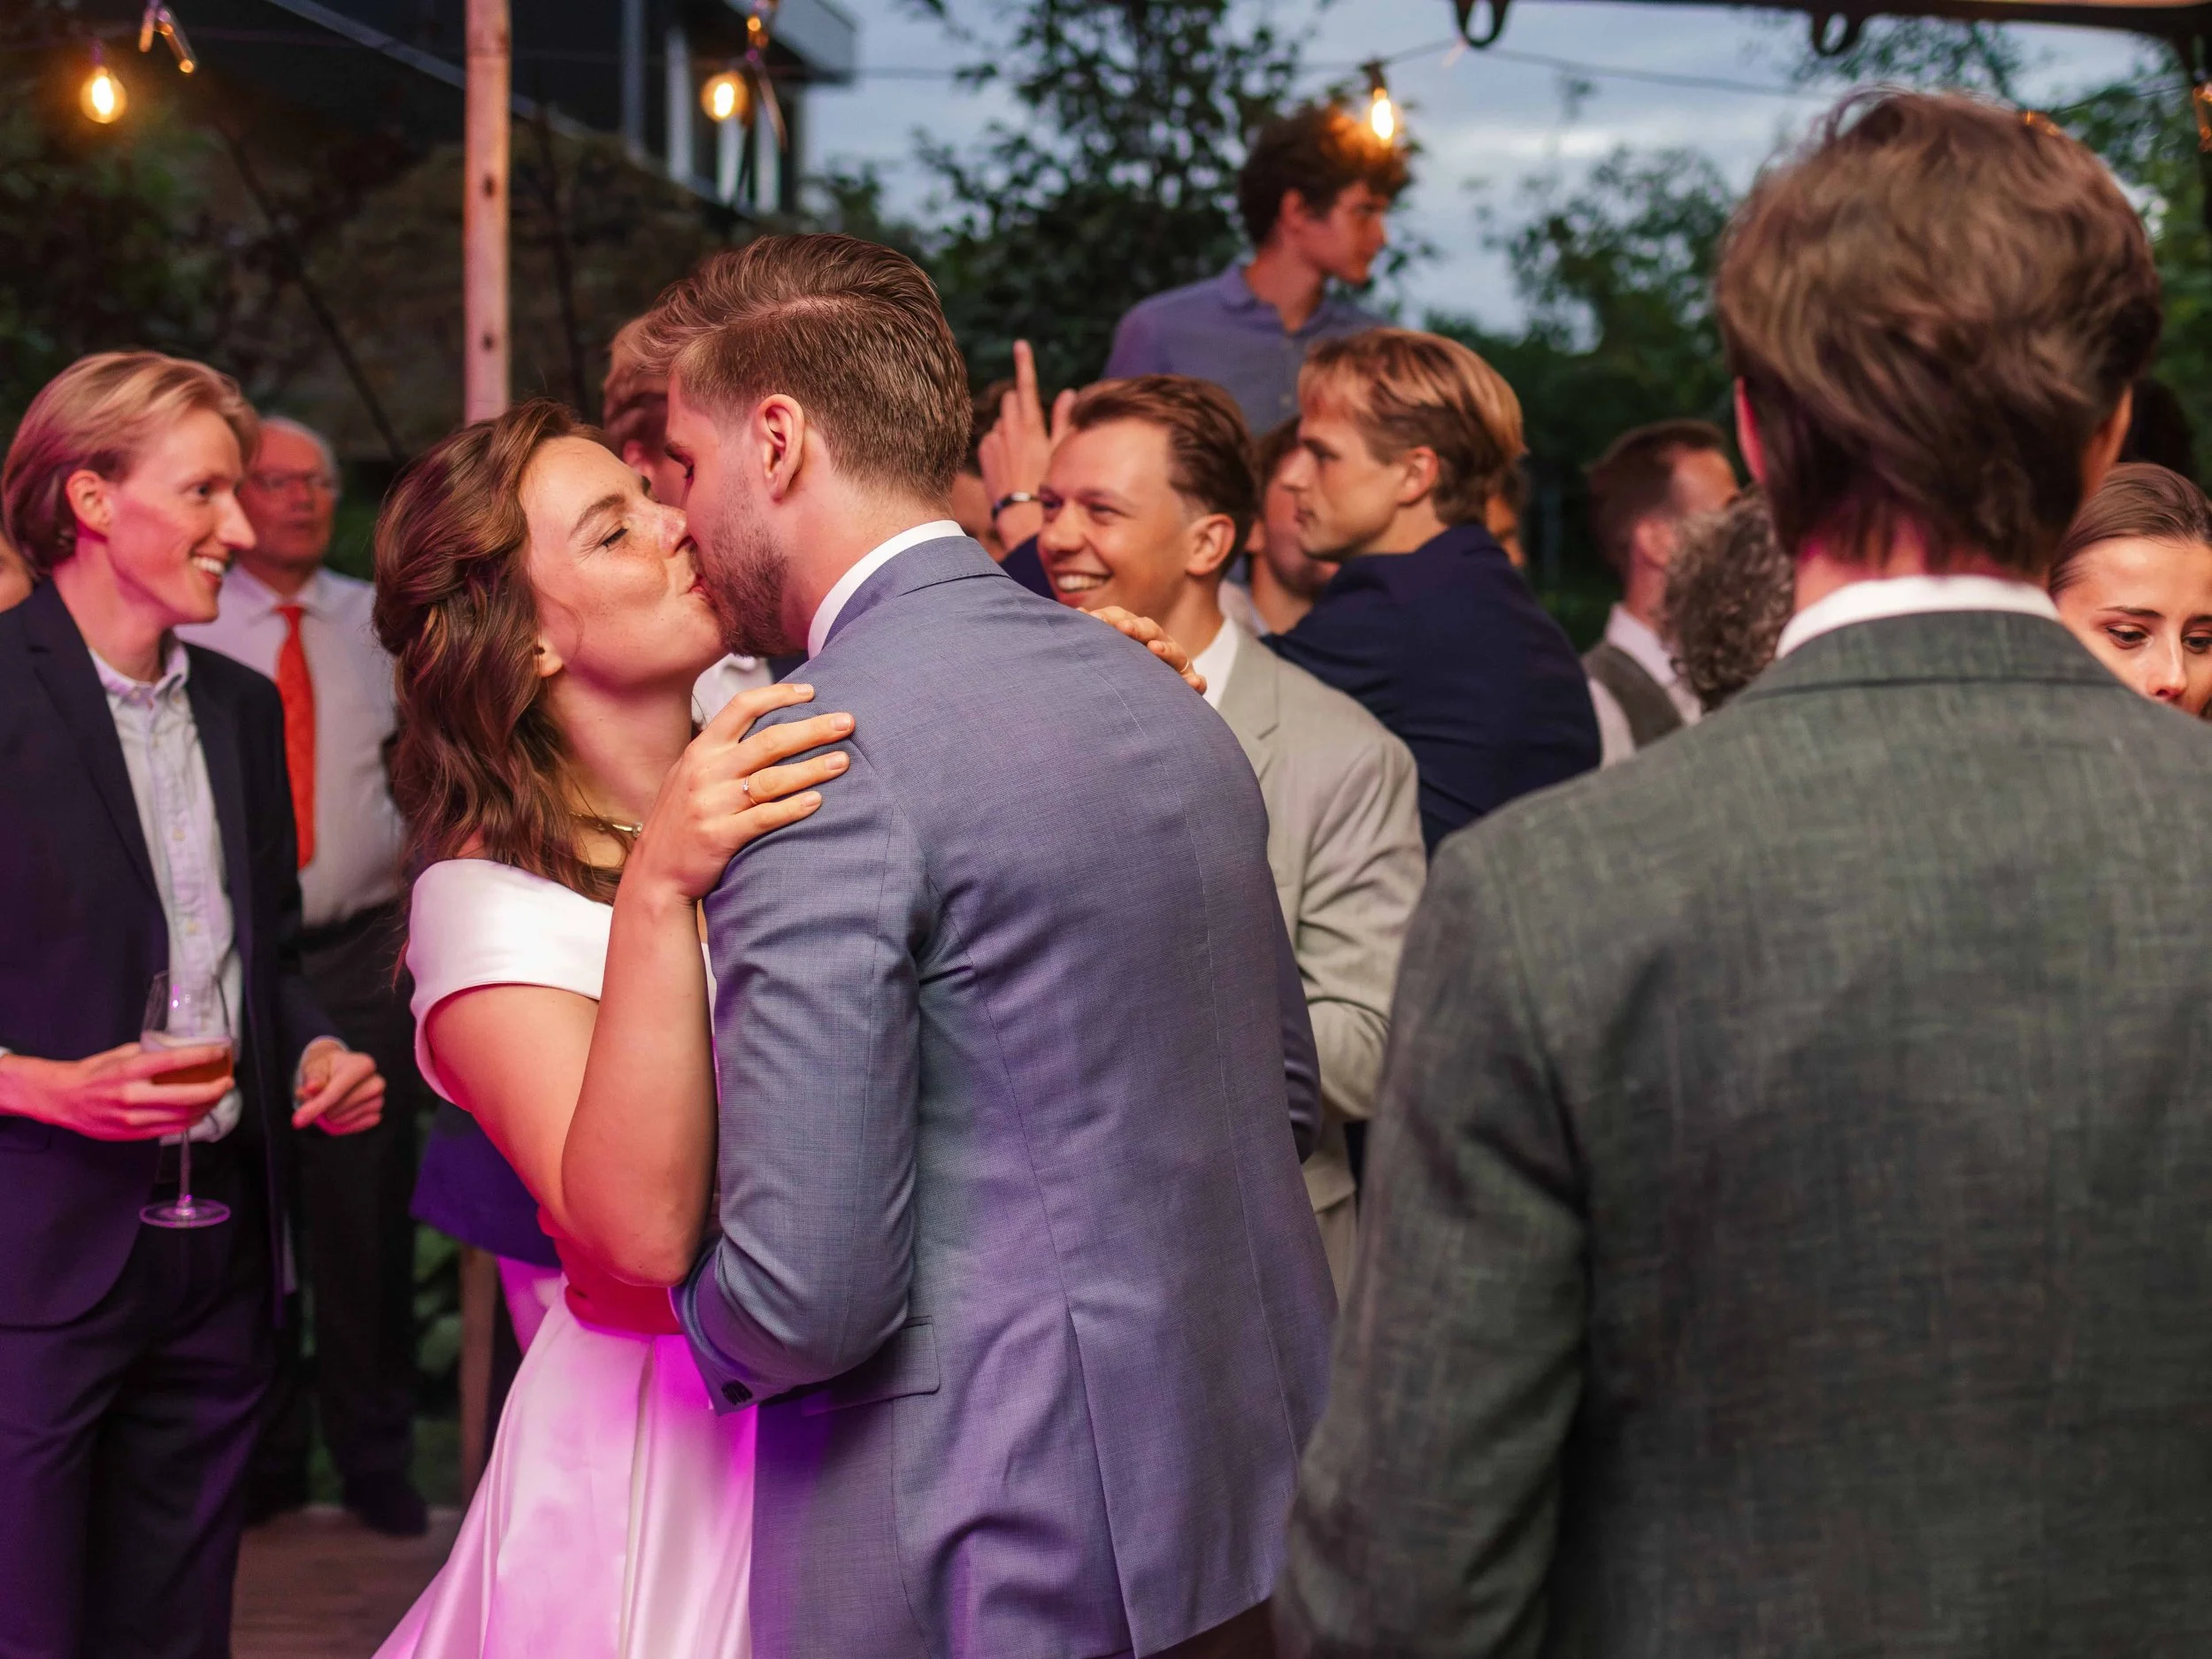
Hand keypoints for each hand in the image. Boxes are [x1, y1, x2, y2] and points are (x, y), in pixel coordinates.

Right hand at [0, 1043, 232, 1141]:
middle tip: (228, 1081)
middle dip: (214, 1090)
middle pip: (186, 1097)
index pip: (176, 1061)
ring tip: (218, 1095)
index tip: (222, 1051)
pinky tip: (199, 1111)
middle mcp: (133, 1096)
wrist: (62, 1098)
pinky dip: (190, 1120)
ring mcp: (133, 1119)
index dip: (204, 1056)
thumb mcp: (121, 1054)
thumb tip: (183, 1049)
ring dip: (207, 1106)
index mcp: (130, 1070)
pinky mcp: (132, 1135)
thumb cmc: (93, 1072)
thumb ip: (151, 1053)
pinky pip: (170, 1129)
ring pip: (182, 1116)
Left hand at [294, 1038, 384, 1134]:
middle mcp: (376, 1081)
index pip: (337, 1091)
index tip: (298, 1120)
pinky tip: (340, 1115)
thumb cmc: (327, 1069)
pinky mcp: (377, 1113)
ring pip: (351, 1117)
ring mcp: (379, 1098)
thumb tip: (311, 1087)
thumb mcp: (315, 1067)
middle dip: (326, 1110)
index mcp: (363, 1065)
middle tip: (317, 1106)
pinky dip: (346, 1125)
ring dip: (335, 1118)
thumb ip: (313, 1078)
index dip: (316, 1106)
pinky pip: (360, 1125)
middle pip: (344, 1106)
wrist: (338, 1071)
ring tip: (329, 1107)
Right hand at [627, 681, 855, 904]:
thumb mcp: (690, 774)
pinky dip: (792, 808)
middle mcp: (706, 771)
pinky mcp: (719, 835)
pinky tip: (817, 801)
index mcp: (701, 750)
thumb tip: (770, 726)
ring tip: (843, 761)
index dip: (778, 695)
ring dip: (812, 768)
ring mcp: (712, 804)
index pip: (742, 707)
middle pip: (769, 741)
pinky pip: (764, 818)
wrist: (656, 871)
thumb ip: (723, 752)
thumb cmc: (682, 819)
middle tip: (847, 723)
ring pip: (772, 779)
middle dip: (812, 729)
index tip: (811, 693)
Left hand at [977, 339, 1073, 548]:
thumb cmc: (1048, 488)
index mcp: (1030, 426)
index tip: (1020, 344)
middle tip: (1031, 429)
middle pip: (1010, 400)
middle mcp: (1008, 429)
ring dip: (1011, 428)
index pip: (1025, 385)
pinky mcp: (983, 452)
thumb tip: (1068, 393)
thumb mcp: (1061, 453)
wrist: (1020, 518)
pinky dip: (1000, 444)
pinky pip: (992, 438)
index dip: (1024, 363)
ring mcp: (992, 440)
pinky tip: (1010, 465)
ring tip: (1023, 456)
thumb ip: (1063, 420)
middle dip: (1020, 405)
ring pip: (1001, 421)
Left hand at [1091, 605, 1204, 695]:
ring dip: (1165, 649)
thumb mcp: (1106, 654)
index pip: (1123, 619)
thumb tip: (1079, 613)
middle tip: (1123, 628)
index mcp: (1134, 634)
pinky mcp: (1188, 683)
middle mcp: (1157, 643)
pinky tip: (1194, 684)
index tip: (1092, 619)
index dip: (1109, 618)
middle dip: (1137, 628)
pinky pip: (1196, 681)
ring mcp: (1175, 663)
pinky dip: (1196, 681)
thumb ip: (1096, 636)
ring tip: (1154, 649)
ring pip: (1175, 652)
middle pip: (1150, 629)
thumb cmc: (1120, 673)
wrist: (1147, 700)